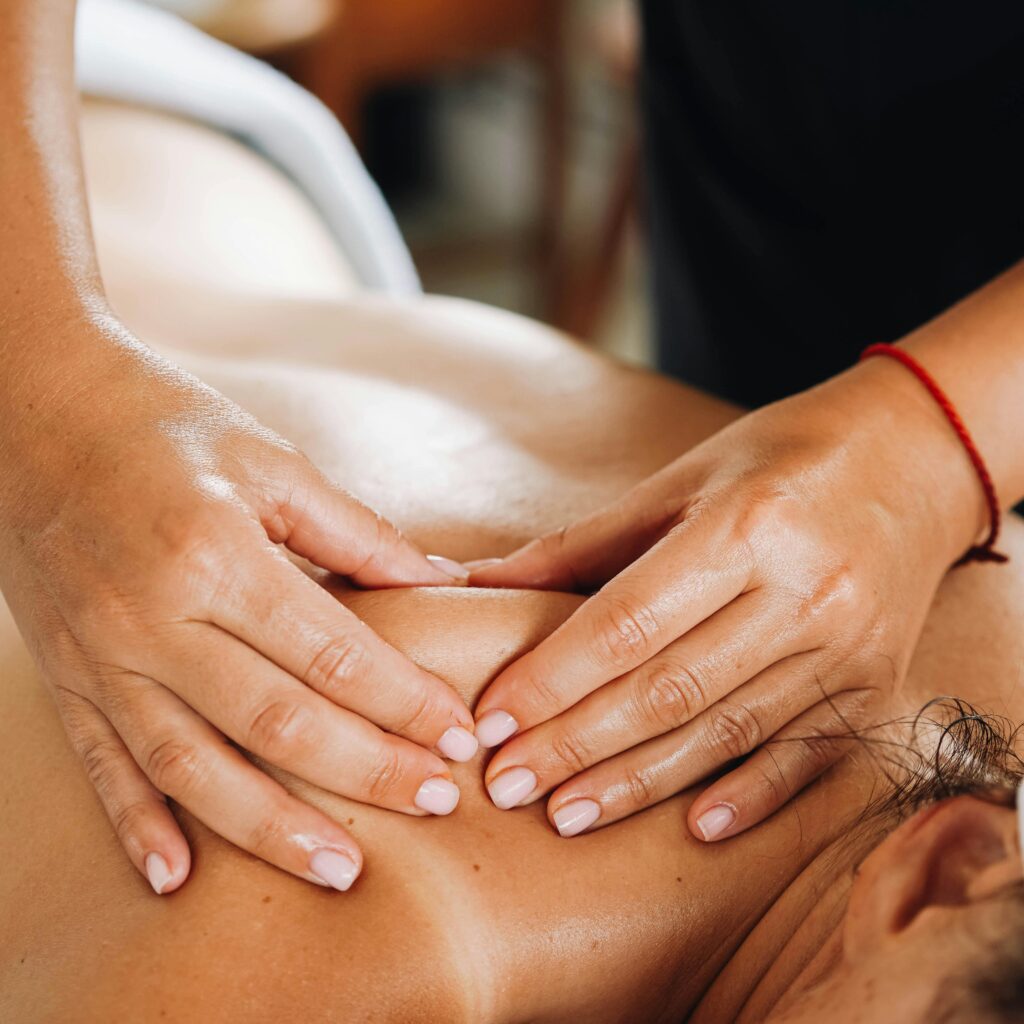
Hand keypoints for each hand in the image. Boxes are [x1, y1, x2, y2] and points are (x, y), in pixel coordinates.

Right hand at [0, 319, 475, 893]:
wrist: (35, 414)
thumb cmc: (168, 428)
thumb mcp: (272, 465)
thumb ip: (357, 533)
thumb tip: (440, 581)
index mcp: (215, 554)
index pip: (332, 654)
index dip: (405, 702)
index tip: (459, 737)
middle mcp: (152, 617)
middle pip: (276, 721)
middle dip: (366, 772)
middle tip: (437, 802)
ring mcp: (100, 657)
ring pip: (192, 767)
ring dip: (271, 829)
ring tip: (341, 871)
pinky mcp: (65, 676)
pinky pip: (101, 764)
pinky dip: (138, 825)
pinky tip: (179, 877)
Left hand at [469, 359, 984, 840]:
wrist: (912, 458)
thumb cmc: (776, 462)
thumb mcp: (678, 482)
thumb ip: (580, 545)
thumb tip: (477, 583)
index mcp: (746, 526)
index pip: (627, 623)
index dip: (551, 679)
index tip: (492, 722)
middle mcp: (805, 592)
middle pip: (669, 689)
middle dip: (577, 743)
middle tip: (508, 782)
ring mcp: (850, 647)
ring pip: (726, 733)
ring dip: (640, 782)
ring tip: (566, 813)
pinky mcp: (878, 685)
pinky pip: (807, 756)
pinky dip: (749, 797)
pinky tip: (691, 828)